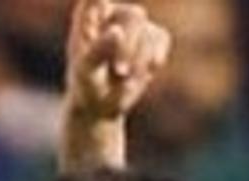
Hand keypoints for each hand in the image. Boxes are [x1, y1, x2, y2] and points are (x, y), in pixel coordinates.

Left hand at [65, 0, 170, 123]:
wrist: (100, 102)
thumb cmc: (87, 83)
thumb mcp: (86, 70)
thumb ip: (99, 50)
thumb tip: (117, 31)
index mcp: (89, 11)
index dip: (103, 1)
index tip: (106, 8)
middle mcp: (113, 10)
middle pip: (135, 16)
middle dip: (130, 47)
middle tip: (120, 71)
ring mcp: (134, 21)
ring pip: (149, 32)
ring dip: (140, 61)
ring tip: (123, 76)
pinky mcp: (151, 35)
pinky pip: (162, 39)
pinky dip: (153, 61)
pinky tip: (141, 73)